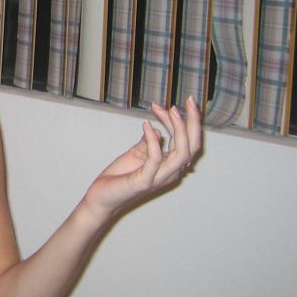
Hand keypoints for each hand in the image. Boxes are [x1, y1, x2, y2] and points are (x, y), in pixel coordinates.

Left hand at [83, 96, 201, 221]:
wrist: (103, 196)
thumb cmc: (121, 176)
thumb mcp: (137, 153)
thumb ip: (148, 143)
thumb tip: (157, 130)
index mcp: (171, 166)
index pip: (187, 142)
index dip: (184, 122)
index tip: (171, 105)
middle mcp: (171, 173)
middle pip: (193, 146)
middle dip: (194, 122)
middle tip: (189, 100)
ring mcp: (159, 178)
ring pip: (181, 153)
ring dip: (178, 129)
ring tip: (170, 110)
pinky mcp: (144, 181)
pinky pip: (155, 159)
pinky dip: (152, 141)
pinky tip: (145, 125)